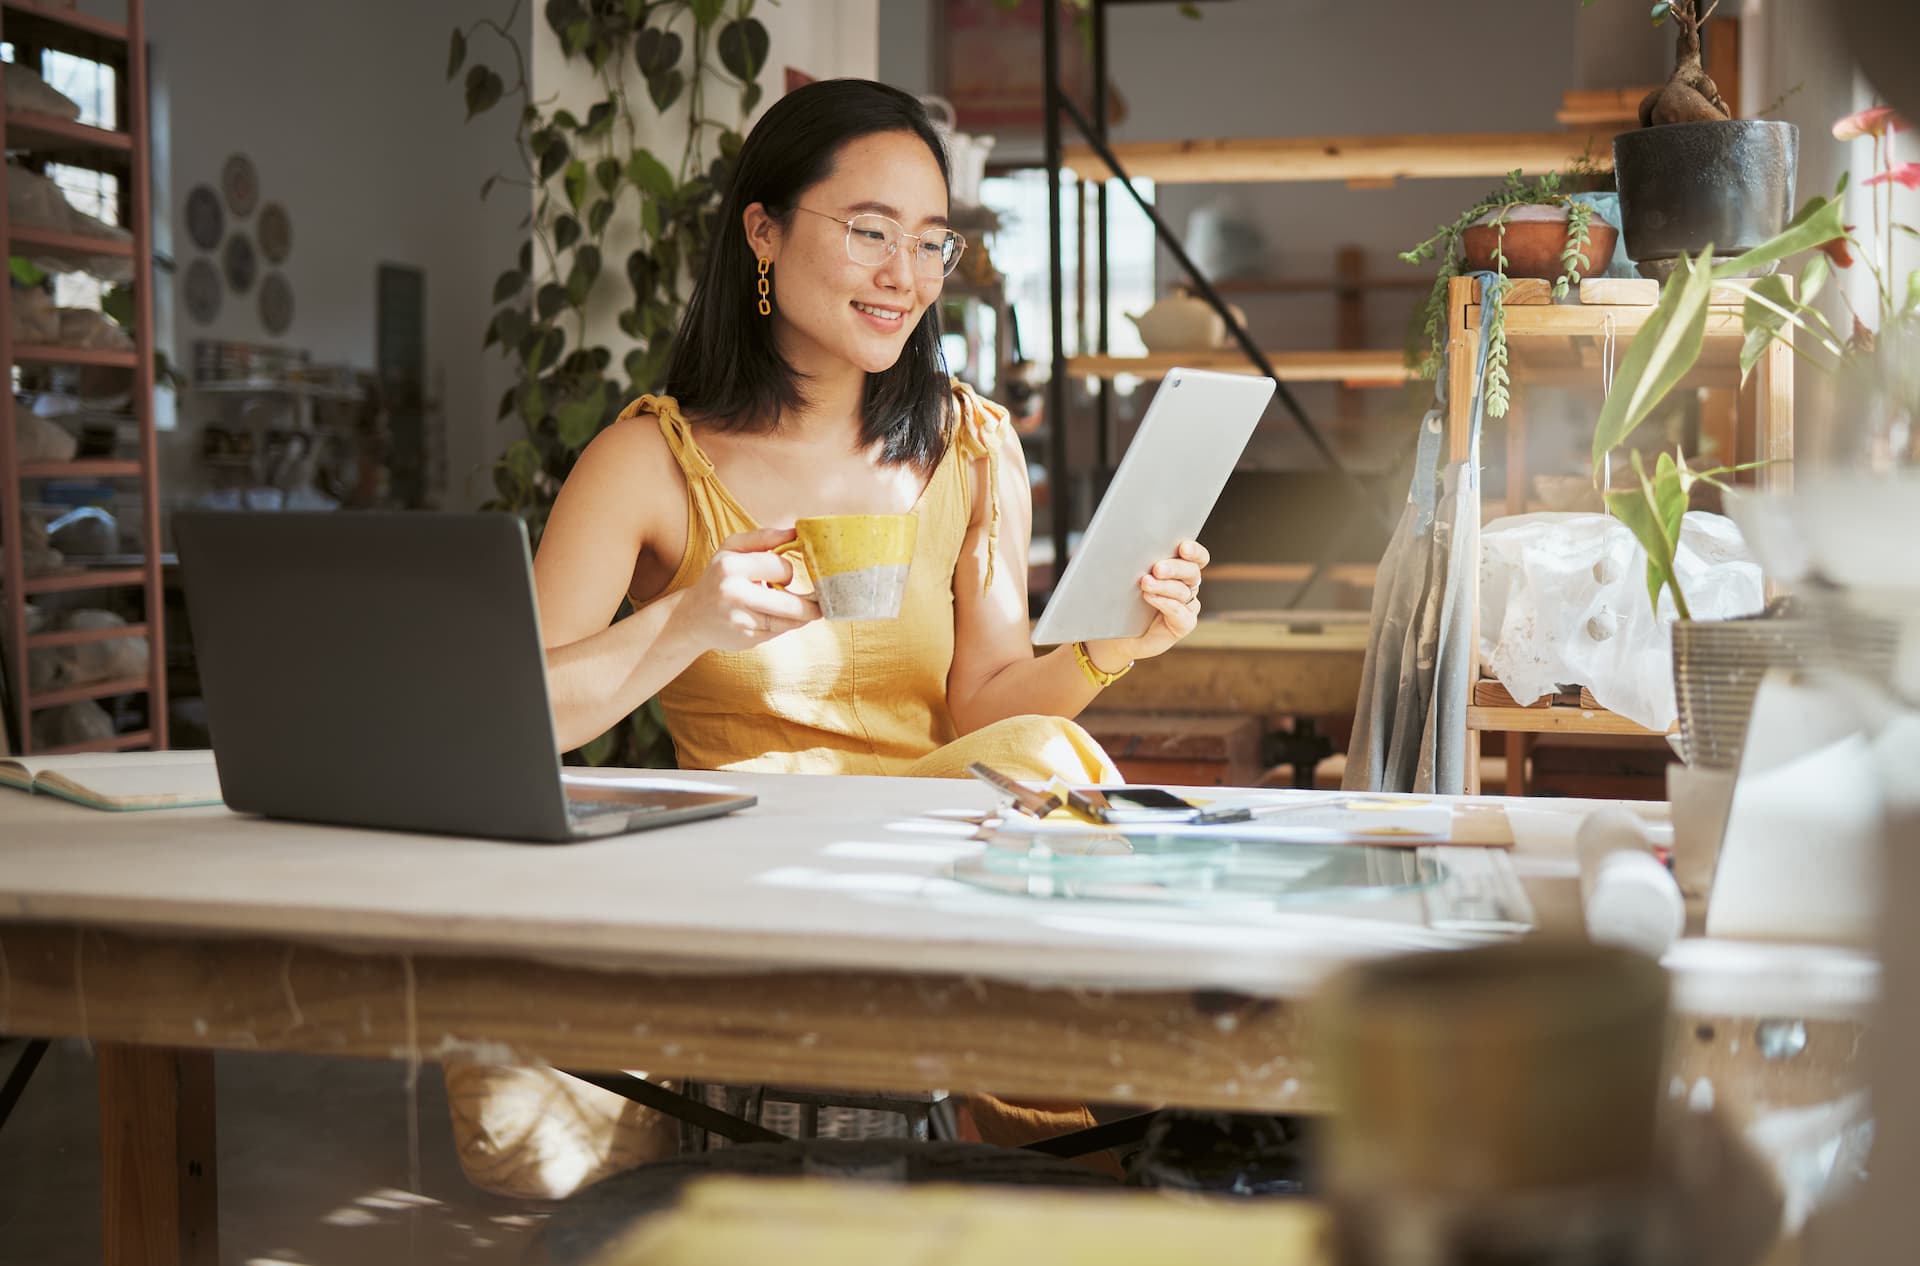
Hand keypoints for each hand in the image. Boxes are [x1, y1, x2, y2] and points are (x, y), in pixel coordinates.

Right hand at [667, 527, 821, 653]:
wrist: (691, 617)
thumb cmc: (718, 577)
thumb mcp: (732, 549)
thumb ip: (764, 537)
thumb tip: (797, 532)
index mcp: (730, 566)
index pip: (781, 567)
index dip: (788, 571)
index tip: (786, 575)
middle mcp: (733, 594)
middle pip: (791, 604)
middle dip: (811, 604)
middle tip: (820, 602)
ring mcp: (740, 620)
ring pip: (789, 621)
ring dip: (802, 617)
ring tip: (807, 611)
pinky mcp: (745, 639)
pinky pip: (779, 632)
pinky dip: (785, 626)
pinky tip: (779, 619)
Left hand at [1083, 539, 1208, 669]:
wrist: (1117, 634)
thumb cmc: (1123, 600)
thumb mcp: (1128, 575)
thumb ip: (1135, 560)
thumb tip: (1123, 543)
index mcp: (1180, 567)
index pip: (1197, 556)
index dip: (1194, 551)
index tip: (1183, 548)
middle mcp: (1187, 585)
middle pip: (1191, 572)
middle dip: (1175, 568)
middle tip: (1157, 568)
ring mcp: (1187, 605)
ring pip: (1183, 591)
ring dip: (1164, 586)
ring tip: (1145, 583)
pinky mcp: (1183, 623)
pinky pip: (1180, 613)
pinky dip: (1166, 603)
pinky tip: (1150, 597)